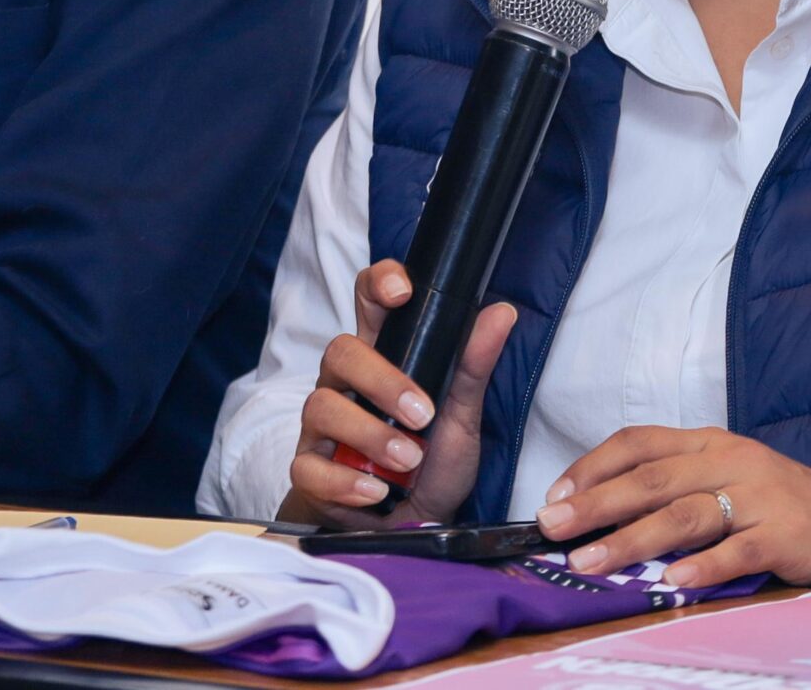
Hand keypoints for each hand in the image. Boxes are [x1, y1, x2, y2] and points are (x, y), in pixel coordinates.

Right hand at [280, 259, 514, 526]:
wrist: (412, 526)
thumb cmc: (432, 462)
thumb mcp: (461, 415)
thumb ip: (474, 365)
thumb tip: (502, 312)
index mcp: (382, 358)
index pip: (368, 302)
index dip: (378, 284)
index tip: (402, 293)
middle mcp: (346, 385)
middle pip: (341, 351)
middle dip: (382, 381)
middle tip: (422, 414)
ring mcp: (322, 428)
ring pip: (323, 407)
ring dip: (371, 435)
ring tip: (408, 460)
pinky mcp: (309, 471)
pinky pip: (309, 467)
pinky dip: (346, 481)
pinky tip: (377, 491)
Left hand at [534, 426, 810, 590]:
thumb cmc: (786, 509)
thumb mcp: (731, 483)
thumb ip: (679, 489)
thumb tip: (602, 518)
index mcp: (713, 443)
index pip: (641, 442)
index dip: (593, 466)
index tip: (554, 497)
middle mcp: (733, 461)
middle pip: (653, 477)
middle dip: (596, 503)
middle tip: (552, 528)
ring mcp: (762, 496)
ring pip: (685, 513)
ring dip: (631, 539)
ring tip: (590, 563)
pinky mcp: (788, 534)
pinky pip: (737, 551)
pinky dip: (703, 567)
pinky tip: (672, 583)